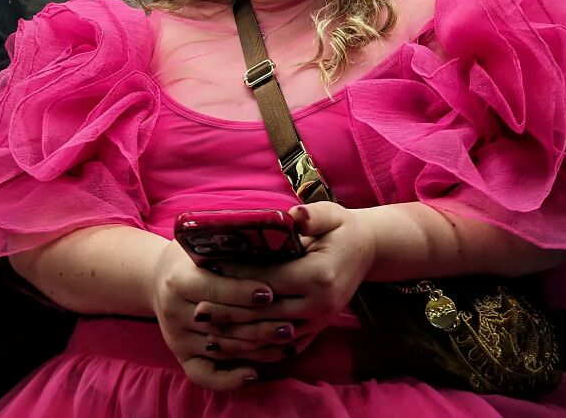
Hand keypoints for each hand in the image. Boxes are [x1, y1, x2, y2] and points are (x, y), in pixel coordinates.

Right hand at [149, 239, 291, 389]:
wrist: (157, 278)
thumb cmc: (191, 255)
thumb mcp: (203, 243)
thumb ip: (230, 246)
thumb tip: (271, 241)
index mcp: (178, 279)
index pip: (212, 289)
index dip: (241, 292)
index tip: (269, 293)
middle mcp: (174, 311)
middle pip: (221, 322)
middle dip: (258, 324)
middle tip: (289, 324)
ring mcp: (176, 336)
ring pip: (220, 348)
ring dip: (255, 349)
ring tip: (286, 342)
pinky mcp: (179, 355)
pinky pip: (204, 374)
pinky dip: (229, 378)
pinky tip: (254, 371)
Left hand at [192, 202, 375, 353]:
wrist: (367, 250)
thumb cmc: (342, 228)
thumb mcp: (332, 214)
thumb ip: (311, 215)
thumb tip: (293, 215)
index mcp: (320, 276)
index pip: (269, 279)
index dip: (237, 277)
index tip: (210, 272)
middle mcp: (320, 305)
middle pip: (266, 313)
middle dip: (230, 312)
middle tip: (198, 310)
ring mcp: (319, 322)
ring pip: (271, 337)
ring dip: (239, 338)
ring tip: (208, 333)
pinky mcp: (317, 331)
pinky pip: (283, 349)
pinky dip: (257, 351)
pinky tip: (235, 347)